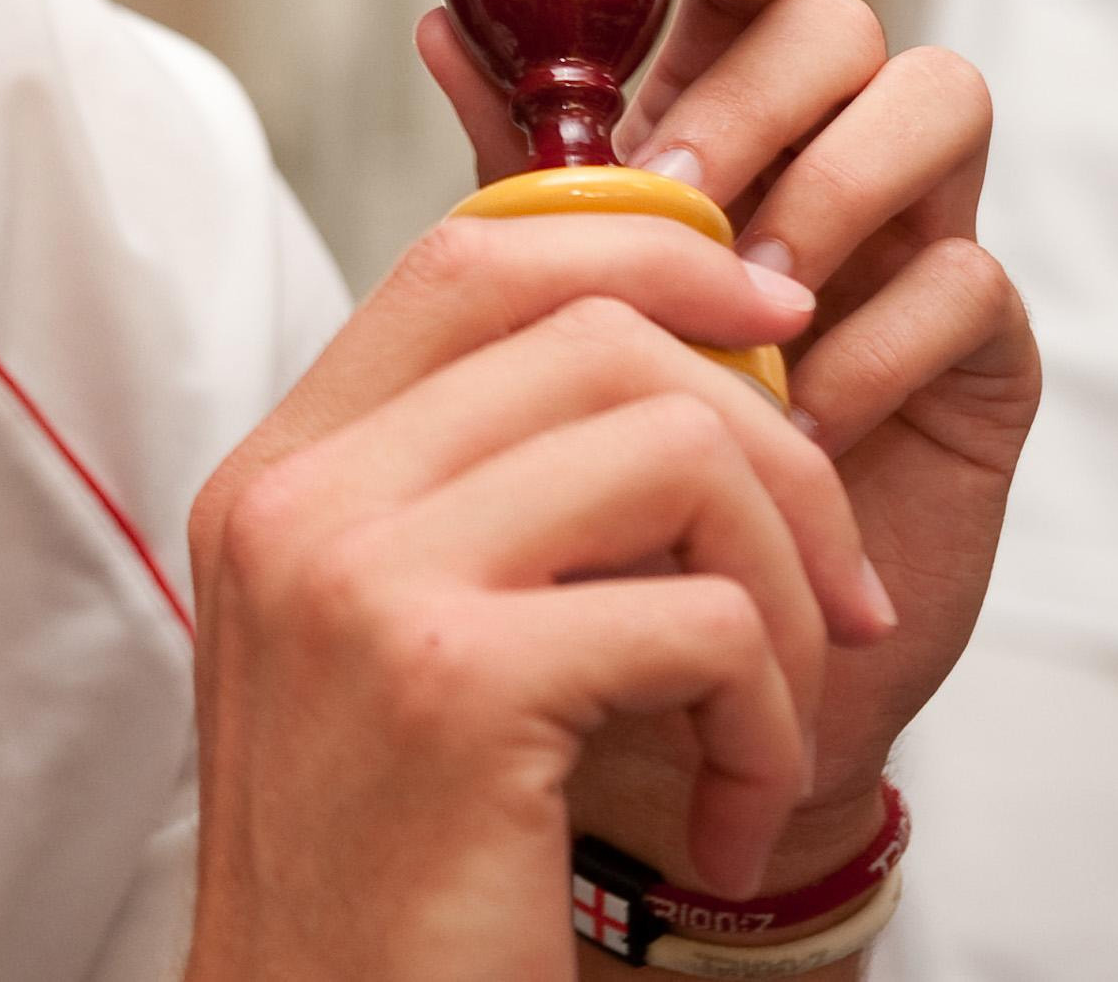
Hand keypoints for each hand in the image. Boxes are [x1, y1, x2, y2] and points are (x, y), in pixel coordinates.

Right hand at [182, 0, 910, 978]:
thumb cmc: (391, 869)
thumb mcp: (392, 644)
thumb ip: (477, 498)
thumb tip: (680, 359)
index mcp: (281, 476)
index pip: (472, 257)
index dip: (646, 248)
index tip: (771, 321)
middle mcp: (302, 503)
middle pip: (598, 335)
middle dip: (774, 447)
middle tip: (836, 582)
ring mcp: (364, 581)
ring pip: (677, 450)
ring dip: (787, 594)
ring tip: (772, 719)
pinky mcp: (455, 682)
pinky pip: (705, 623)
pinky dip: (766, 725)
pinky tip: (729, 819)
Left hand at [421, 0, 1038, 917]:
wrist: (690, 672)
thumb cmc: (613, 464)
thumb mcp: (548, 300)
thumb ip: (521, 166)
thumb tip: (438, 22)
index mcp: (723, 125)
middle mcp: (828, 160)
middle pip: (847, 21)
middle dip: (756, 93)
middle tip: (679, 195)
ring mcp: (915, 245)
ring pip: (942, 103)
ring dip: (836, 183)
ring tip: (752, 295)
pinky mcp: (985, 357)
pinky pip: (967, 279)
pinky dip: (876, 337)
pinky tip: (802, 416)